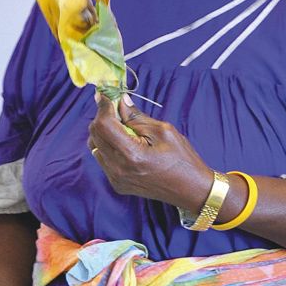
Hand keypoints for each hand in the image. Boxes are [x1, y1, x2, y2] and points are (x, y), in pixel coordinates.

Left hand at [87, 93, 214, 210]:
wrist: (190, 189)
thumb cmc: (182, 159)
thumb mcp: (163, 131)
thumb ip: (137, 117)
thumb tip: (120, 101)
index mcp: (131, 155)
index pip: (103, 125)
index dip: (103, 107)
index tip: (105, 95)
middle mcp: (118, 169)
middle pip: (95, 134)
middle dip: (103, 117)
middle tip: (116, 107)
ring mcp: (115, 179)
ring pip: (95, 146)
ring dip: (104, 132)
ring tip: (123, 127)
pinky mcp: (116, 184)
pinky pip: (102, 159)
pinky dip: (108, 146)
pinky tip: (125, 143)